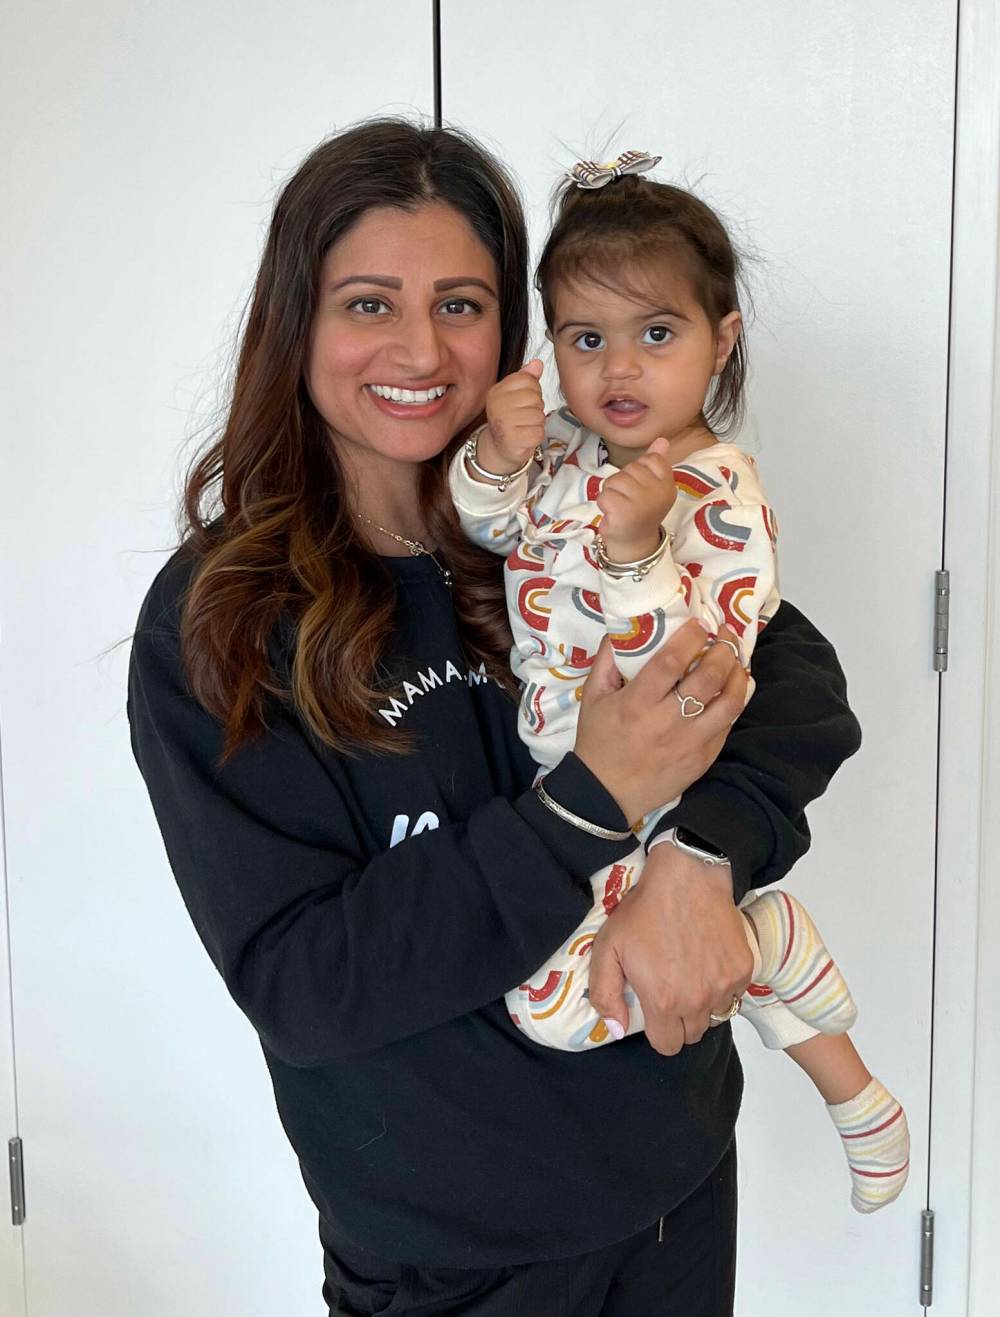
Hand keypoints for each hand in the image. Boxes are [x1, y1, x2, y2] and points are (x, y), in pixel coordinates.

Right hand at [474, 358, 544, 477]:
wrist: (499, 448)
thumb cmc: (510, 420)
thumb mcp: (516, 395)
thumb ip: (526, 378)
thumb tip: (538, 363)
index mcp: (497, 391)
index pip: (528, 380)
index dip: (534, 391)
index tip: (524, 401)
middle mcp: (497, 405)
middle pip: (535, 398)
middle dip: (536, 408)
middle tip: (524, 417)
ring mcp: (503, 423)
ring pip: (539, 416)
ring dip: (537, 424)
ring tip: (524, 427)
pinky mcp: (512, 440)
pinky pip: (538, 433)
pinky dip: (536, 437)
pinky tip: (525, 437)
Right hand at [574, 620, 746, 823]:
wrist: (606, 794)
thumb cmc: (598, 740)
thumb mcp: (592, 697)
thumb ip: (607, 660)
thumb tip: (626, 627)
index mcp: (636, 703)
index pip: (671, 661)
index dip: (691, 637)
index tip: (699, 622)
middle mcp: (667, 722)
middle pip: (708, 678)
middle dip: (723, 649)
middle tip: (724, 635)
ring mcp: (690, 743)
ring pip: (729, 702)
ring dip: (738, 674)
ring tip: (736, 660)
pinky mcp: (703, 759)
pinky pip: (728, 725)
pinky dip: (734, 701)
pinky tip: (733, 687)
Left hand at [588, 842, 753, 1055]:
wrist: (687, 877)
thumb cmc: (644, 910)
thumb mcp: (608, 948)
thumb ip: (605, 994)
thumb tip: (616, 1029)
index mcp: (664, 1001)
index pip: (667, 1045)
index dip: (658, 1033)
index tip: (654, 1012)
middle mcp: (698, 1001)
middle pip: (692, 1035)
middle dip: (680, 1021)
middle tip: (671, 991)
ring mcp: (725, 986)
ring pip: (716, 1015)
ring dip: (703, 1005)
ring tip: (690, 976)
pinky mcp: (743, 969)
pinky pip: (734, 993)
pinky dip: (723, 985)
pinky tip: (707, 961)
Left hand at [596, 437, 676, 559]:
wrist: (634, 544)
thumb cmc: (641, 511)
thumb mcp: (652, 485)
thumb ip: (656, 462)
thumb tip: (662, 440)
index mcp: (668, 485)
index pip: (651, 459)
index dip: (639, 471)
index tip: (641, 489)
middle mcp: (658, 493)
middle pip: (629, 469)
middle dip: (623, 483)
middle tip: (629, 501)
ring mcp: (641, 503)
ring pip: (614, 481)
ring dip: (611, 494)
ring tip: (620, 507)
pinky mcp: (623, 513)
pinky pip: (604, 495)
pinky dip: (604, 504)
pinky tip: (613, 515)